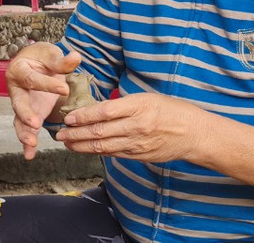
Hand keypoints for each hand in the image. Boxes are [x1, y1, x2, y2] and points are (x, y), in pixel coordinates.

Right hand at [7, 43, 80, 159]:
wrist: (34, 62)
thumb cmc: (41, 57)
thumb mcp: (50, 54)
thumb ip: (61, 61)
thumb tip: (76, 57)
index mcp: (19, 70)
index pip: (32, 79)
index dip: (47, 85)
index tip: (64, 89)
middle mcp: (15, 89)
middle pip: (19, 103)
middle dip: (26, 114)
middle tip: (35, 123)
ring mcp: (21, 103)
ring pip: (19, 120)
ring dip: (24, 133)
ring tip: (31, 144)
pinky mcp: (28, 113)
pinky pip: (25, 128)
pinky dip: (26, 142)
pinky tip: (29, 154)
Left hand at [56, 92, 207, 163]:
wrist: (195, 133)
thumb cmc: (172, 110)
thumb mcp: (149, 98)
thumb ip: (125, 103)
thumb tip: (99, 107)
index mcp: (138, 106)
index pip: (104, 112)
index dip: (83, 116)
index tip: (68, 116)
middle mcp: (136, 126)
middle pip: (98, 132)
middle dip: (75, 133)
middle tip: (58, 133)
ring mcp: (137, 144)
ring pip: (102, 147)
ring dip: (80, 146)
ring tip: (66, 143)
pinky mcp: (139, 156)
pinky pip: (113, 154)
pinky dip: (96, 152)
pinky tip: (85, 149)